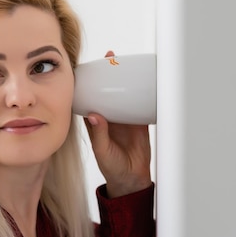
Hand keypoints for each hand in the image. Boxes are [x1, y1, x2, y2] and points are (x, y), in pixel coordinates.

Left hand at [83, 51, 151, 197]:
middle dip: (109, 75)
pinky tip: (147, 81)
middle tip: (111, 57)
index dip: (89, 83)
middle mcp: (110, 117)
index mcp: (96, 122)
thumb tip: (94, 115)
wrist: (132, 178)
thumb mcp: (102, 151)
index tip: (89, 67)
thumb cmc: (112, 167)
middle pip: (109, 91)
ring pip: (125, 95)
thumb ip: (99, 134)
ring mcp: (125, 118)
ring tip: (128, 64)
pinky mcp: (140, 121)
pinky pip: (142, 104)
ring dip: (126, 81)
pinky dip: (144, 94)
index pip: (91, 98)